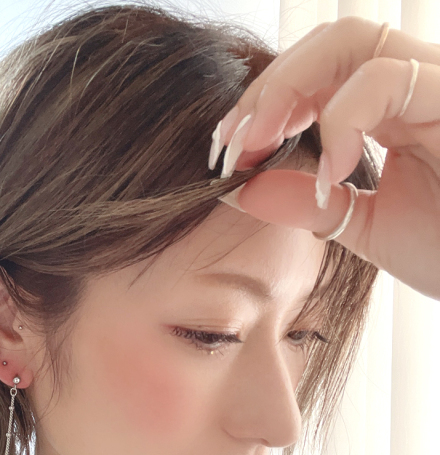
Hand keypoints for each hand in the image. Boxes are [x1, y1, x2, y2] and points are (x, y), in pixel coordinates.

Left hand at [210, 17, 439, 300]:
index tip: (227, 151)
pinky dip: (343, 119)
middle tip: (232, 143)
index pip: (317, 77)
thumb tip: (244, 191)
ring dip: (288, 90)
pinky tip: (332, 172)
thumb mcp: (364, 225)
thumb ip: (308, 203)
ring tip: (259, 146)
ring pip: (354, 41)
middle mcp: (416, 85)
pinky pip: (390, 78)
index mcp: (391, 110)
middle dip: (266, 90)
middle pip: (327, 44)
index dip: (264, 105)